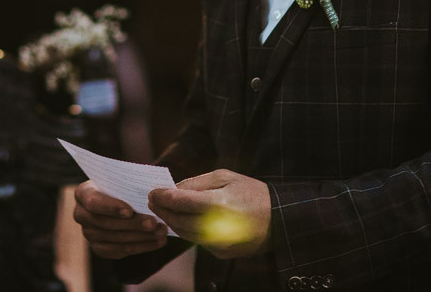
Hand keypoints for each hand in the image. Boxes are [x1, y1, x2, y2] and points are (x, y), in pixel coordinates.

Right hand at [72, 180, 167, 258]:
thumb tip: (151, 190)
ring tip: (161, 232)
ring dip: (141, 237)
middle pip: (107, 224)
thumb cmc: (120, 185)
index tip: (130, 211)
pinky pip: (120, 251)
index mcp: (83, 193)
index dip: (111, 208)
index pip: (94, 203)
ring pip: (116, 239)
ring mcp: (89, 234)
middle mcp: (81, 215)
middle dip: (132, 224)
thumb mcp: (121, 179)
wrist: (115, 200)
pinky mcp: (99, 248)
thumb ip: (129, 184)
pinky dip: (141, 247)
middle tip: (153, 223)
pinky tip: (157, 241)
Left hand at [148, 170, 270, 259]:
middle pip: (178, 221)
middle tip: (153, 201)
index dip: (162, 196)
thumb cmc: (251, 192)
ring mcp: (219, 243)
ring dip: (172, 222)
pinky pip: (198, 241)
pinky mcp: (221, 253)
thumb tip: (173, 189)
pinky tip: (184, 220)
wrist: (278, 219)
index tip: (152, 192)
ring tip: (164, 211)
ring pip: (185, 234)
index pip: (180, 201)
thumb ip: (197, 183)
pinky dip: (188, 230)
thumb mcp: (226, 177)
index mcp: (218, 203)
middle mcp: (217, 226)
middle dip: (163, 211)